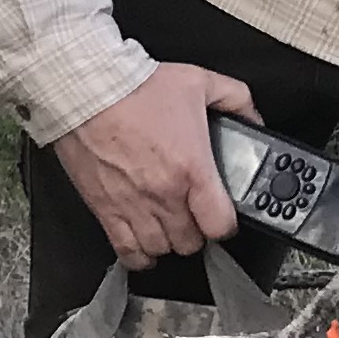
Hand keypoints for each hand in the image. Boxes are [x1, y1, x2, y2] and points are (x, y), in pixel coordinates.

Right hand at [50, 61, 259, 269]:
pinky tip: (141, 245)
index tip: (221, 215)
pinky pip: (125, 250)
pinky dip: (137, 255)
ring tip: (166, 227)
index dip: (225, 224)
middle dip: (195, 231)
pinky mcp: (104, 206)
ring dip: (167, 241)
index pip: (221, 225)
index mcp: (192, 169)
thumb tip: (252, 119)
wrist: (86, 88)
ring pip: (160, 249)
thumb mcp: (198, 82)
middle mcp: (163, 194)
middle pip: (191, 242)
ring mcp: (132, 204)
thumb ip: (235, 99)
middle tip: (191, 215)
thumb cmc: (135, 87)